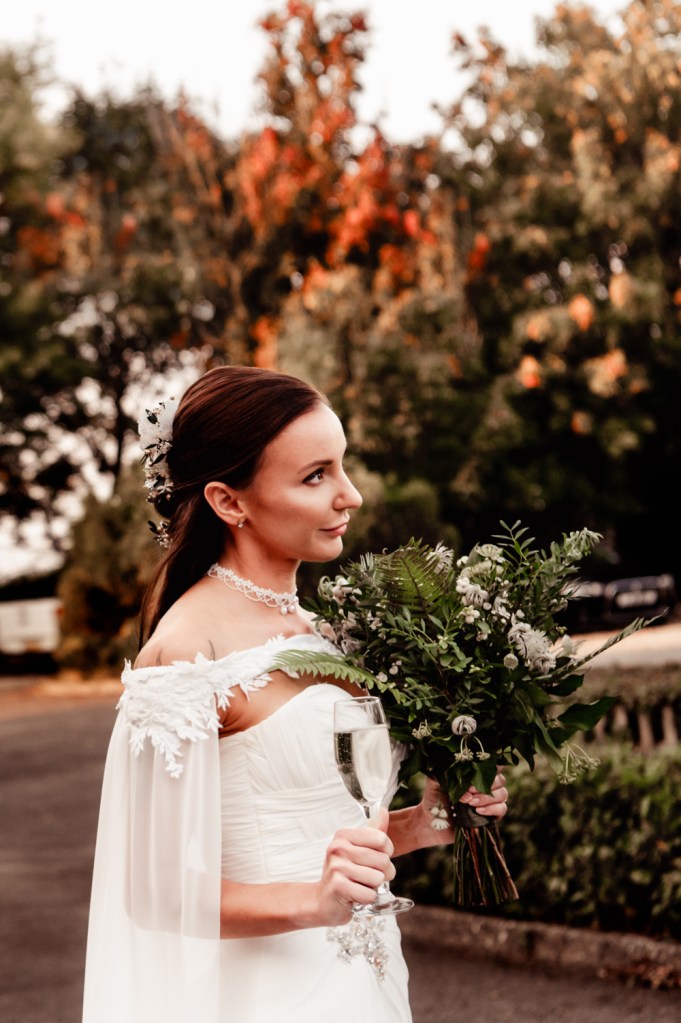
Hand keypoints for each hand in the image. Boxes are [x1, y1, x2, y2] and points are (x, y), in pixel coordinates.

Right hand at [313, 807, 395, 925]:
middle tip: (369, 877)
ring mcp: (337, 866)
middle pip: (383, 861)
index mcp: (344, 835)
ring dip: (373, 887)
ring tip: (359, 885)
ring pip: (378, 879)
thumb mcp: (357, 849)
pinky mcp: (338, 886)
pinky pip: (369, 895)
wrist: (323, 900)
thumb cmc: (344, 873)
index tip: (376, 858)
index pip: (382, 839)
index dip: (387, 853)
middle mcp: (338, 847)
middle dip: (383, 874)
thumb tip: (383, 811)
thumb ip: (373, 831)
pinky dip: (367, 899)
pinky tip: (355, 896)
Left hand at [418, 774, 507, 845]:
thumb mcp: (435, 783)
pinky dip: (492, 809)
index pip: (491, 764)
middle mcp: (484, 786)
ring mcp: (489, 801)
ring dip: (487, 797)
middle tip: (470, 791)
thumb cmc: (433, 801)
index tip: (475, 772)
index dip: (488, 766)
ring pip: (503, 793)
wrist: (433, 825)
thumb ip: (445, 774)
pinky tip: (478, 811)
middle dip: (486, 784)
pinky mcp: (491, 816)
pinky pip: (502, 809)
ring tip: (470, 803)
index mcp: (474, 774)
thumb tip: (463, 780)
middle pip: (500, 779)